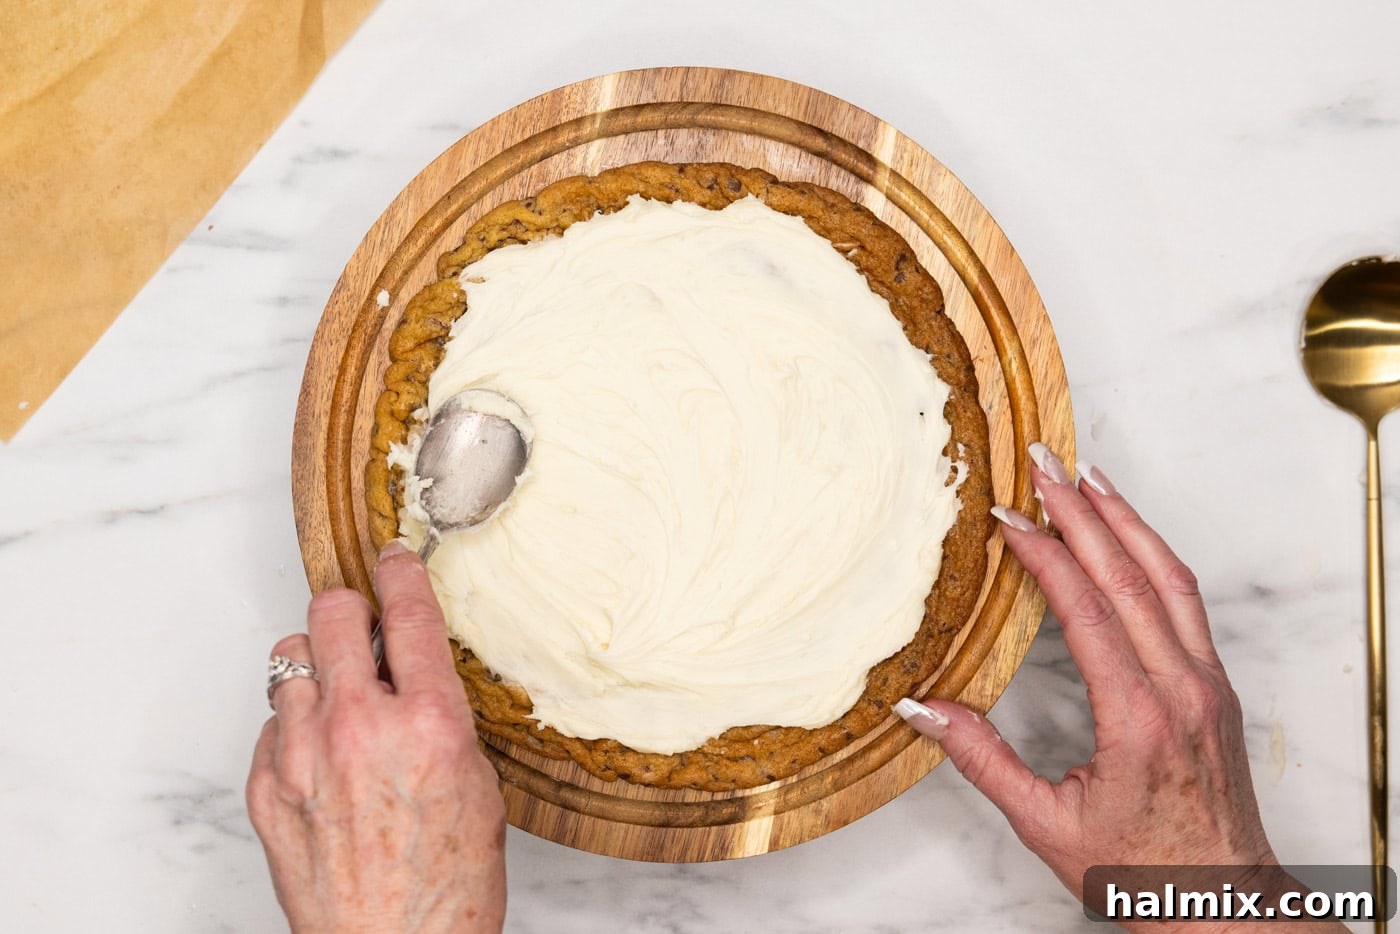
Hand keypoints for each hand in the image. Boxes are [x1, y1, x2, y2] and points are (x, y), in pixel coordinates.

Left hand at [248, 542, 505, 933]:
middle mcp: (359, 728)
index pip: (408, 614)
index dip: (399, 572)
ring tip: (337, 691)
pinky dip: (293, 724)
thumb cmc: (447, 887)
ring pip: (288, 661)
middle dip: (348, 608)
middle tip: (361, 622)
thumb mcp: (479, 786)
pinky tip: (320, 752)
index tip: (392, 558)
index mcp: (428, 723)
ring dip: (316, 665)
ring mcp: (304, 757)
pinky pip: (271, 723)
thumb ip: (442, 720)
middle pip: (331, 616)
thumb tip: (416, 681)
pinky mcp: (267, 790)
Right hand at [898, 444, 1340, 930]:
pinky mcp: (1215, 684)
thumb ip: (981, 761)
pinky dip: (1155, 552)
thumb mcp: (1045, 823)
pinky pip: (1186, 599)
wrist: (1221, 904)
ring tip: (1087, 474)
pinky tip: (1129, 532)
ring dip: (1125, 519)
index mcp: (1138, 717)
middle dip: (1082, 510)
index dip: (1045, 555)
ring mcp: (1207, 681)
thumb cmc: (1138, 871)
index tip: (1008, 518)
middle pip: (1129, 574)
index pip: (1087, 609)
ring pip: (1169, 577)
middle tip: (1044, 459)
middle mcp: (1181, 687)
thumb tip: (918, 711)